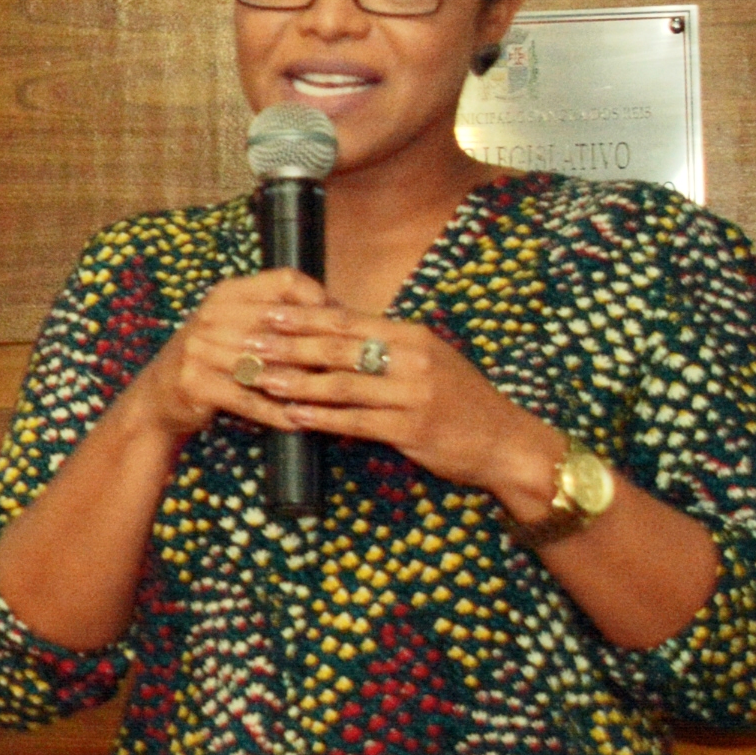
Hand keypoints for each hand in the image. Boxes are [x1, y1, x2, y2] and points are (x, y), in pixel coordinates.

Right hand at [123, 268, 348, 443]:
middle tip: (349, 366)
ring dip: (302, 382)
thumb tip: (339, 316)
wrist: (157, 396)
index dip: (319, 299)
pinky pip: (247, 399)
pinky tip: (297, 422)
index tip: (342, 323)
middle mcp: (211, 315)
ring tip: (332, 396)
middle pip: (282, 325)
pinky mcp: (195, 383)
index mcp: (228, 293)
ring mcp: (200, 349)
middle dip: (319, 346)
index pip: (285, 281)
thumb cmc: (212, 361)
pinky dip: (274, 413)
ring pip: (267, 364)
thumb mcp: (236, 326)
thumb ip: (276, 318)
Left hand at [239, 303, 562, 516]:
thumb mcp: (427, 360)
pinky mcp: (412, 429)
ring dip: (297, 382)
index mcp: (411, 336)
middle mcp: (412, 359)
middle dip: (288, 345)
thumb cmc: (460, 400)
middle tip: (249, 344)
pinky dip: (321, 418)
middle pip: (338, 347)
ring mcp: (413, 394)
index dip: (303, 316)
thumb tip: (334, 330)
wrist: (506, 442)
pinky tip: (293, 416)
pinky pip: (356, 421)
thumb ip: (385, 346)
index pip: (346, 320)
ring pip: (342, 384)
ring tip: (260, 379)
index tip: (266, 312)